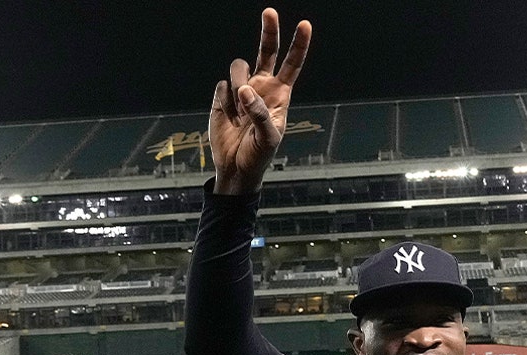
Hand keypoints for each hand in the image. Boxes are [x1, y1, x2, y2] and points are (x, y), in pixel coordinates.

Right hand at [211, 9, 311, 194]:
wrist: (235, 167)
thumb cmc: (259, 155)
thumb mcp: (268, 138)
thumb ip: (259, 112)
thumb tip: (245, 90)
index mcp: (280, 95)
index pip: (292, 64)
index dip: (299, 45)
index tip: (305, 25)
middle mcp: (262, 86)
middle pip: (267, 51)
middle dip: (269, 31)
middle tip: (269, 12)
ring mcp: (241, 90)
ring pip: (239, 66)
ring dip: (239, 82)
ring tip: (240, 108)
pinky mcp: (222, 97)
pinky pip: (222, 86)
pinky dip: (224, 101)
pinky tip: (228, 117)